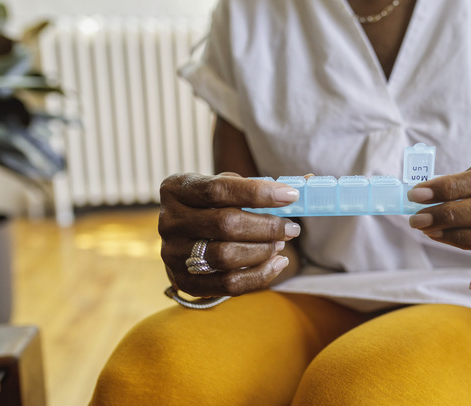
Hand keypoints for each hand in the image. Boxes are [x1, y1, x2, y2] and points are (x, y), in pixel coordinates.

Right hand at [158, 172, 300, 296]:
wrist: (186, 240)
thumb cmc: (213, 207)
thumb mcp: (225, 189)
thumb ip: (254, 186)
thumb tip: (301, 186)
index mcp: (177, 189)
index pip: (218, 189)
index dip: (258, 193)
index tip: (290, 196)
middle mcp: (169, 221)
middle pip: (225, 224)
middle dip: (267, 227)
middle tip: (291, 228)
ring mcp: (173, 253)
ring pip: (226, 256)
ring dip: (263, 251)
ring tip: (281, 244)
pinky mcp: (184, 281)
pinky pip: (228, 284)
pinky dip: (259, 275)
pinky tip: (277, 263)